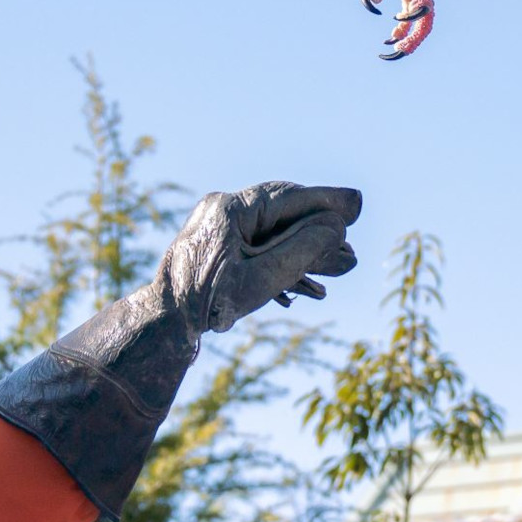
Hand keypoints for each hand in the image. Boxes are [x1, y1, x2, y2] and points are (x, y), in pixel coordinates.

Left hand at [157, 182, 362, 334]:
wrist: (164, 324)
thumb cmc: (208, 302)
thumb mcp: (263, 278)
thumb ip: (303, 249)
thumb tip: (336, 227)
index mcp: (228, 209)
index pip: (287, 197)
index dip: (325, 201)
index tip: (356, 204)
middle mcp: (221, 211)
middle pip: (282, 213)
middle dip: (318, 229)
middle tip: (351, 236)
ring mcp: (217, 229)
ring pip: (272, 233)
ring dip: (304, 250)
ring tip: (341, 264)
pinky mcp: (216, 248)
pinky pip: (257, 248)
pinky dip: (282, 262)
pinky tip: (308, 288)